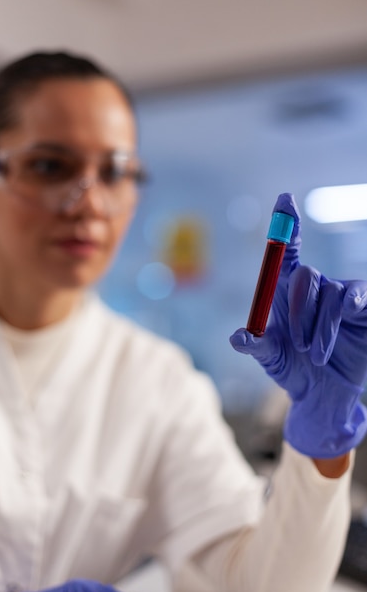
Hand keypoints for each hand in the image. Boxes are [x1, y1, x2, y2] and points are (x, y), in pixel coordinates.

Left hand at [230, 193, 366, 457]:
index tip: (285, 198)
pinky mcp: (362, 307)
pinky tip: (347, 321)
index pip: (285, 250)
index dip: (286, 223)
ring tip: (315, 355)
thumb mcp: (269, 358)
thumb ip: (255, 346)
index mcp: (283, 290)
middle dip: (298, 311)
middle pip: (305, 276)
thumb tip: (237, 337)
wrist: (322, 393)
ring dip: (320, 327)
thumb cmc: (291, 369)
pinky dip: (346, 313)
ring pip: (329, 293)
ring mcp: (338, 295)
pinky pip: (355, 297)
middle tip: (298, 344)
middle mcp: (311, 287)